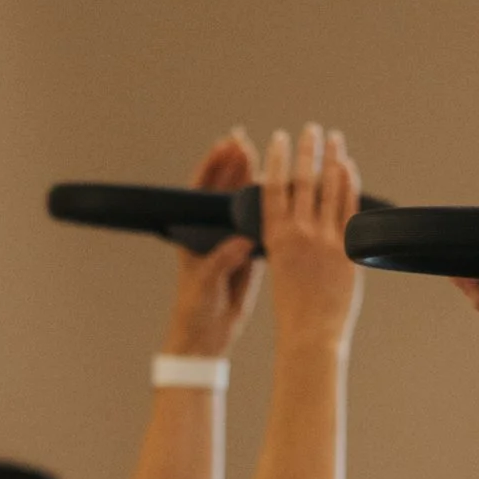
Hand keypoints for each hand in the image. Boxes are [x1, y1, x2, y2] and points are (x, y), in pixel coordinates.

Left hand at [162, 127, 262, 359]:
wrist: (204, 338)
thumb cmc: (195, 312)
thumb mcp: (206, 286)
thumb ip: (220, 262)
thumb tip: (240, 242)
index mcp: (194, 235)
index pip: (200, 190)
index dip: (212, 165)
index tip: (227, 145)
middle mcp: (210, 233)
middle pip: (221, 189)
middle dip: (234, 164)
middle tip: (245, 140)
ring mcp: (228, 242)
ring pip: (240, 203)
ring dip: (251, 180)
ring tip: (269, 157)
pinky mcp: (246, 255)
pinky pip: (258, 224)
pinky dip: (268, 208)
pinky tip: (284, 193)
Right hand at [258, 122, 363, 350]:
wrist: (311, 334)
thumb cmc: (292, 308)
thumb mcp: (280, 267)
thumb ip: (286, 239)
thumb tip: (296, 215)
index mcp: (275, 238)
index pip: (273, 187)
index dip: (277, 159)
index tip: (280, 139)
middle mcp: (298, 233)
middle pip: (303, 180)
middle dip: (307, 150)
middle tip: (310, 128)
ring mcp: (325, 239)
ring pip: (328, 187)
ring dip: (331, 158)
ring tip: (333, 137)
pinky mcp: (347, 248)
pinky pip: (349, 207)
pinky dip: (348, 183)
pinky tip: (349, 166)